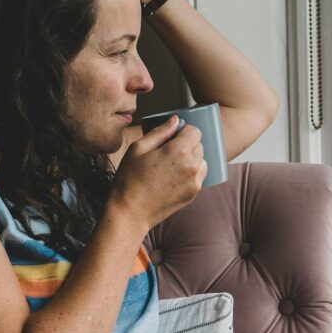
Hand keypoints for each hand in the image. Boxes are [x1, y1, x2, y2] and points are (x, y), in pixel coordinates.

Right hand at [106, 116, 207, 231]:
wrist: (130, 212)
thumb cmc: (129, 179)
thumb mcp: (138, 148)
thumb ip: (160, 132)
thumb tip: (176, 120)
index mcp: (179, 151)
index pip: (195, 131)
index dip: (183, 131)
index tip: (172, 137)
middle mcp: (192, 165)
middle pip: (199, 145)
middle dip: (187, 145)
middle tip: (167, 153)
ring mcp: (195, 181)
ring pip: (201, 161)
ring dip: (191, 159)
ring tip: (170, 166)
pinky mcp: (194, 193)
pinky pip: (199, 176)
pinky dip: (190, 173)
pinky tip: (173, 178)